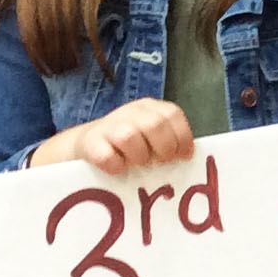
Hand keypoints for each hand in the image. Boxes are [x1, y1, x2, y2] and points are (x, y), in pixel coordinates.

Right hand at [46, 99, 194, 174]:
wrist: (88, 144)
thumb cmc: (129, 146)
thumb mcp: (152, 137)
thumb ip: (170, 141)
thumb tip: (189, 157)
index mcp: (150, 108)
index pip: (173, 115)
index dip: (182, 137)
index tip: (183, 156)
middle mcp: (131, 111)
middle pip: (155, 125)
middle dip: (163, 148)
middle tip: (160, 163)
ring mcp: (109, 125)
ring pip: (130, 137)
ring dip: (139, 157)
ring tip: (137, 164)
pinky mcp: (91, 142)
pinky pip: (107, 156)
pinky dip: (116, 166)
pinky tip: (118, 168)